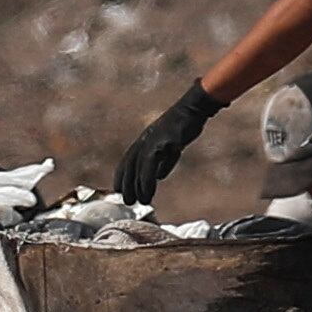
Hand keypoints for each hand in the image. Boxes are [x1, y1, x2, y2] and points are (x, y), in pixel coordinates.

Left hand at [116, 83, 222, 207]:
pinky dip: (149, 178)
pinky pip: (152, 163)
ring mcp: (153, 140)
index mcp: (144, 140)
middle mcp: (144, 140)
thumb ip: (163, 160)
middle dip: (127, 184)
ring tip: (142, 201)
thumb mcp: (170, 144)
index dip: (122, 176)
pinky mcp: (163, 142)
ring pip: (140, 166)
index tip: (119, 190)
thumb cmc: (182, 126)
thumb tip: (158, 176)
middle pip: (130, 165)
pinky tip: (150, 189)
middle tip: (127, 201)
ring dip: (139, 185)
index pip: (127, 160)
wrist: (193, 109)